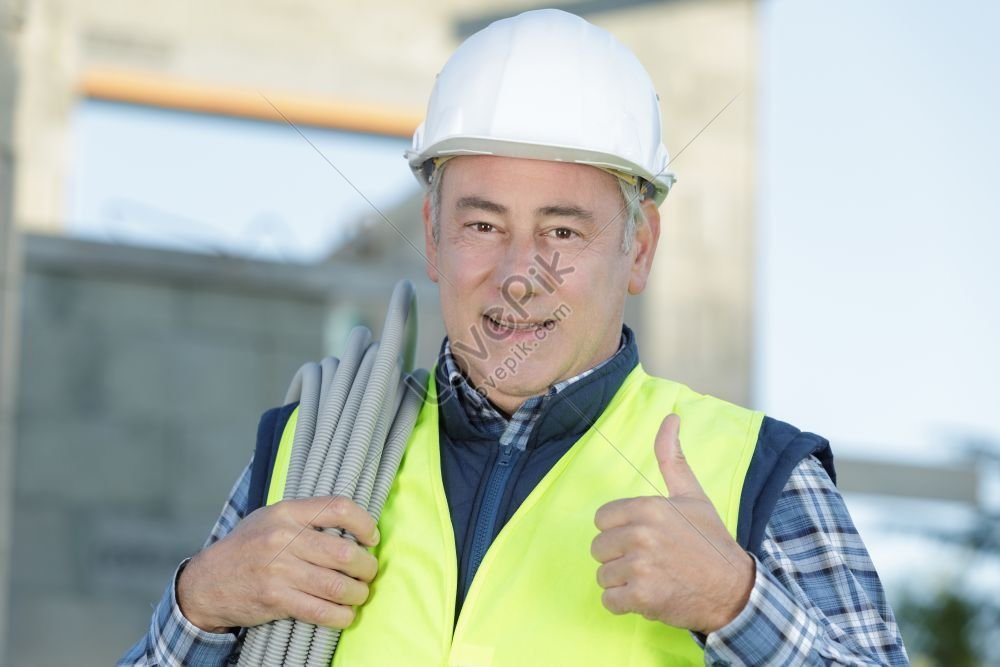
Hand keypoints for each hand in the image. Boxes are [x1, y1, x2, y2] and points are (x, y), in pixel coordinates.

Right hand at [176, 496, 379, 633]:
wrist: (206, 582)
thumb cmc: (247, 547)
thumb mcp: (271, 518)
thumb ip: (307, 517)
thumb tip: (353, 528)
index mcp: (287, 512)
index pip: (339, 508)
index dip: (364, 523)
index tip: (371, 538)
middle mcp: (283, 538)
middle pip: (345, 553)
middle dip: (367, 567)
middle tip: (368, 572)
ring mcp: (279, 570)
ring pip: (337, 585)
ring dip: (358, 593)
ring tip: (359, 593)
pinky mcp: (276, 599)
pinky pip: (321, 610)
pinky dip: (341, 615)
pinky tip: (345, 613)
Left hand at [591, 414, 754, 633]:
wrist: (733, 590)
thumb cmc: (710, 542)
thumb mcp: (692, 495)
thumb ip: (672, 458)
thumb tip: (670, 417)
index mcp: (648, 507)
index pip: (602, 519)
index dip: (619, 530)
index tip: (643, 538)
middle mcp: (641, 534)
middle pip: (599, 547)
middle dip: (619, 557)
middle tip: (650, 561)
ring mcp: (640, 566)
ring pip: (603, 575)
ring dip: (623, 582)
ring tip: (652, 578)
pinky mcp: (641, 596)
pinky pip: (609, 601)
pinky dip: (624, 604)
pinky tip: (647, 596)